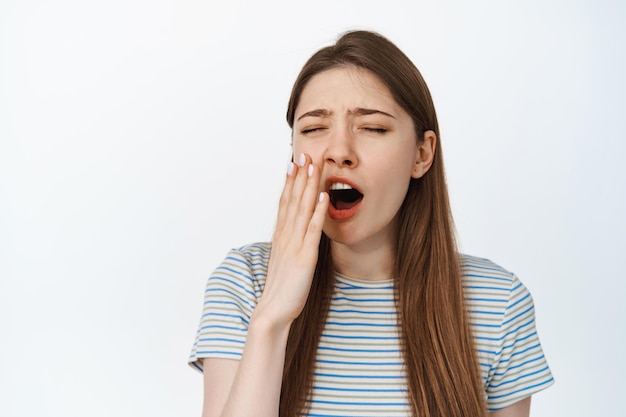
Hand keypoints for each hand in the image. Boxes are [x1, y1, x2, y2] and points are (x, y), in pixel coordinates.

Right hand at [254, 153, 328, 327]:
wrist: (272, 311)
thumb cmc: (281, 289)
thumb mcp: (285, 261)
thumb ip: (290, 245)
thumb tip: (296, 233)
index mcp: (281, 236)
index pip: (285, 202)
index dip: (290, 182)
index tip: (294, 163)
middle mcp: (286, 236)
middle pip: (292, 200)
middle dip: (299, 176)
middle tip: (304, 154)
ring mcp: (294, 244)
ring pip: (302, 209)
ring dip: (308, 186)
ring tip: (314, 166)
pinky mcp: (305, 256)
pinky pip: (313, 230)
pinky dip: (318, 211)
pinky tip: (323, 196)